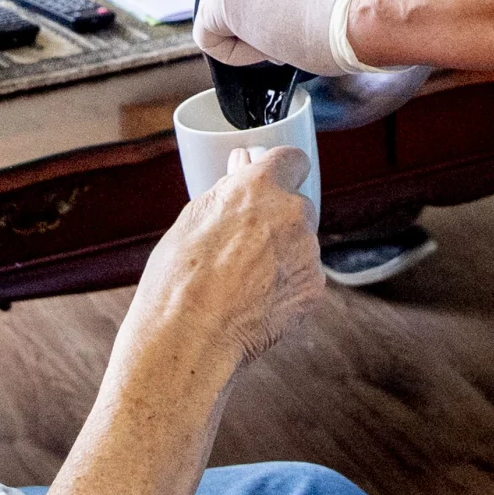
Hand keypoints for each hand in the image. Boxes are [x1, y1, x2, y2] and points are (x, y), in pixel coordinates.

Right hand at [131, 142, 324, 364]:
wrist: (190, 335)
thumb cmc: (179, 277)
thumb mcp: (193, 218)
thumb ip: (228, 188)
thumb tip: (242, 164)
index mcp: (260, 187)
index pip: (292, 159)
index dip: (281, 171)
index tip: (272, 181)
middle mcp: (292, 213)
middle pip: (298, 205)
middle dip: (279, 219)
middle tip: (245, 244)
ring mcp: (308, 252)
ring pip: (302, 244)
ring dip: (283, 254)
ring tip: (243, 280)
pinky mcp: (314, 288)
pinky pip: (304, 277)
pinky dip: (287, 285)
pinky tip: (256, 300)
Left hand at [196, 0, 386, 76]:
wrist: (361, 9)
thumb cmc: (353, 5)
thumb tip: (265, 12)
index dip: (270, 8)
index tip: (300, 13)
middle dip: (256, 23)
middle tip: (293, 28)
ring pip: (218, 19)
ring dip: (251, 38)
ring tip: (287, 33)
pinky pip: (209, 39)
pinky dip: (238, 55)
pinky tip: (272, 43)